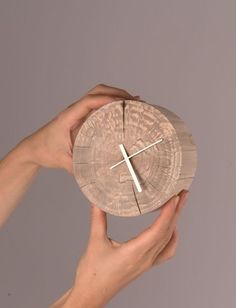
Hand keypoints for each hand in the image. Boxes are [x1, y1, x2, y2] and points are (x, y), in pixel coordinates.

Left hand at [19, 84, 140, 173]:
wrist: (33, 148)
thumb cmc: (44, 151)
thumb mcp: (62, 161)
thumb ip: (77, 167)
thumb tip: (96, 175)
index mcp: (68, 117)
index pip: (89, 102)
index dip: (107, 100)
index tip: (123, 103)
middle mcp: (74, 111)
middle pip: (97, 91)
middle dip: (117, 93)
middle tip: (134, 101)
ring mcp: (78, 113)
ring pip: (98, 94)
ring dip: (115, 95)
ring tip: (133, 102)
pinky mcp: (81, 117)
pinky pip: (97, 104)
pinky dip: (111, 102)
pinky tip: (122, 109)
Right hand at [67, 190, 188, 307]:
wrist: (91, 296)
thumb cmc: (92, 273)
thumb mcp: (95, 243)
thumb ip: (98, 219)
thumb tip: (97, 200)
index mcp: (135, 253)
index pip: (159, 229)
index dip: (168, 212)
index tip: (174, 196)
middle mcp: (146, 259)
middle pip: (168, 232)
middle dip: (177, 211)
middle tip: (183, 193)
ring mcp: (147, 263)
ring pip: (168, 240)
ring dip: (175, 222)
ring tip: (178, 206)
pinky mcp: (144, 266)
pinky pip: (165, 252)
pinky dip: (172, 238)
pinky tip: (170, 230)